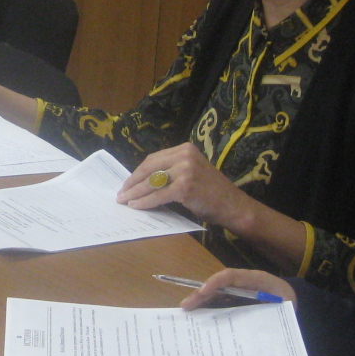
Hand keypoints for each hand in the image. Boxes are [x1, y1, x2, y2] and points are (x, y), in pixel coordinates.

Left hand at [118, 143, 255, 230]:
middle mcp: (185, 155)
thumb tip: (143, 180)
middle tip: (121, 193)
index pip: (153, 159)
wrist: (233, 205)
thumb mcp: (192, 171)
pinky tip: (136, 207)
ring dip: (135, 193)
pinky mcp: (184, 187)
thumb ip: (172, 170)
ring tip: (124, 201)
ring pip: (151, 182)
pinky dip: (145, 202)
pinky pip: (158, 195)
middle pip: (149, 168)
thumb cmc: (211, 192)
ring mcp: (185, 170)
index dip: (138, 172)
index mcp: (185, 148)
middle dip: (132, 182)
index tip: (127, 182)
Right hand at [178, 267, 296, 309]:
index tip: (203, 292)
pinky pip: (221, 303)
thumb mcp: (285, 306)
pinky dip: (210, 308)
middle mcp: (244, 283)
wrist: (298, 302)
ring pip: (217, 294)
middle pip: (219, 284)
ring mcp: (240, 291)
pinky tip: (200, 318)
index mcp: (256, 279)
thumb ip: (271, 310)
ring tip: (187, 310)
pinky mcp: (238, 300)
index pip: (231, 276)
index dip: (216, 282)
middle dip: (201, 293)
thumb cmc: (291, 302)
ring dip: (202, 301)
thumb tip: (254, 323)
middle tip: (186, 305)